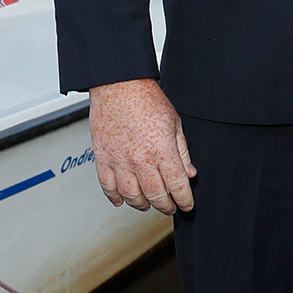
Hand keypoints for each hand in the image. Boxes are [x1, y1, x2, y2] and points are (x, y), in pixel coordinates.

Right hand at [88, 78, 196, 212]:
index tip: (187, 205)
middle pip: (155, 195)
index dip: (184, 200)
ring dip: (141, 205)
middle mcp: (140, 159)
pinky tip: (121, 200)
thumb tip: (189, 173)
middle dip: (165, 206)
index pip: (177, 186)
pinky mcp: (103, 157)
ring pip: (131, 196)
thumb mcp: (175, 123)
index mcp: (162, 150)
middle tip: (170, 207)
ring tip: (147, 204)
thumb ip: (182, 151)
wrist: (118, 85)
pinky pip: (107, 186)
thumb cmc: (146, 99)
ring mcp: (119, 160)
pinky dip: (115, 197)